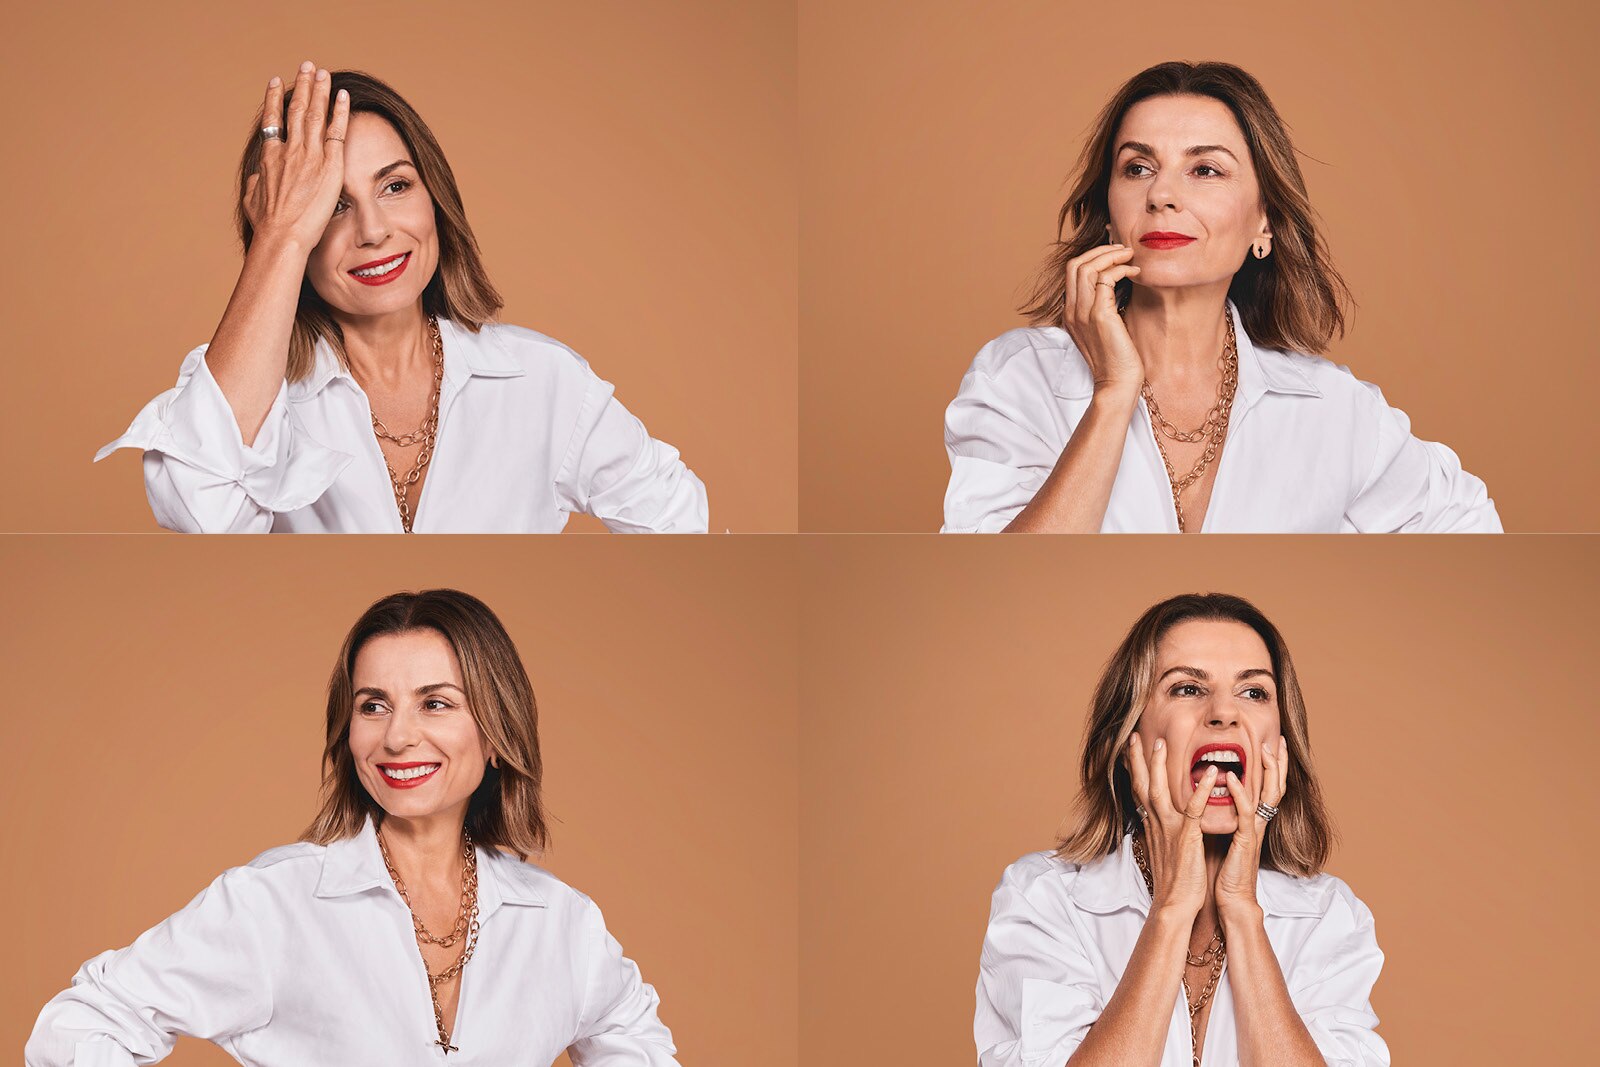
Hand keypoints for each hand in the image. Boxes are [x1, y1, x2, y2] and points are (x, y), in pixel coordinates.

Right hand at [244, 61, 349, 254]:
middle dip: (301, 86)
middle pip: (295, 110)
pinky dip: (340, 112)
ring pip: (314, 115)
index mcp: (270, 157)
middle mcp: (289, 150)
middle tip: (306, 66)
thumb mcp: (253, 200)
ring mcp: (309, 156)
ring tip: (322, 72)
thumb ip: (257, 184)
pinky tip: (343, 95)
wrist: (282, 235)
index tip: (276, 82)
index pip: (273, 121)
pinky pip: (337, 132)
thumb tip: (258, 177)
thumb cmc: (267, 226)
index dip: (275, 99)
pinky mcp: (330, 166)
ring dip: (319, 91)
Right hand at [1062, 244, 1143, 395]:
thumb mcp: (1105, 328)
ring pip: (1087, 268)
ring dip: (1111, 256)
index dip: (1092, 256)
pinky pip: (1105, 279)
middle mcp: (1072, 311)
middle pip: (1075, 264)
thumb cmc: (1117, 358)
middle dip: (1100, 250)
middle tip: (1123, 249)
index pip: (1072, 272)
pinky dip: (1120, 269)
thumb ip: (1104, 306)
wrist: (1117, 383)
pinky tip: (1134, 273)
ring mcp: (1083, 313)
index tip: (1114, 254)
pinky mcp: (1099, 316)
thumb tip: (1118, 281)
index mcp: (1070, 313)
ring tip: (1129, 257)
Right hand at [1126, 734, 1212, 919]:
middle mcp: (1156, 824)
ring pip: (1160, 791)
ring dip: (1159, 766)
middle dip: (1138, 759)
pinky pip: (1194, 809)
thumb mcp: (1165, 851)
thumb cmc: (1174, 882)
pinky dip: (1201, 790)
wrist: (1174, 904)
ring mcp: (1170, 829)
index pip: (1140, 792)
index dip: (1135, 770)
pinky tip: (1210, 775)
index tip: (1130, 751)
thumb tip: (1163, 821)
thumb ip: (1164, 832)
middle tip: (1135, 736)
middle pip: (1143, 785)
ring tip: (1161, 743)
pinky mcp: (1187, 838)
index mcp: (1152, 826)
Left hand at [1214, 734, 1288, 917]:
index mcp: (1253, 821)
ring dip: (1267, 772)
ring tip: (1264, 750)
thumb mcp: (1227, 836)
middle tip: (1279, 739)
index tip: (1273, 743)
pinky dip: (1241, 795)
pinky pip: (1246, 815)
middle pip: (1276, 787)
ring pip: (1268, 796)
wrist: (1230, 898)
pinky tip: (1234, 779)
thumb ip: (1228, 817)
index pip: (1268, 787)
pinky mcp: (1245, 842)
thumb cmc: (1226, 869)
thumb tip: (1216, 798)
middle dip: (1278, 763)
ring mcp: (1254, 831)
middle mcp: (1258, 823)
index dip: (1273, 766)